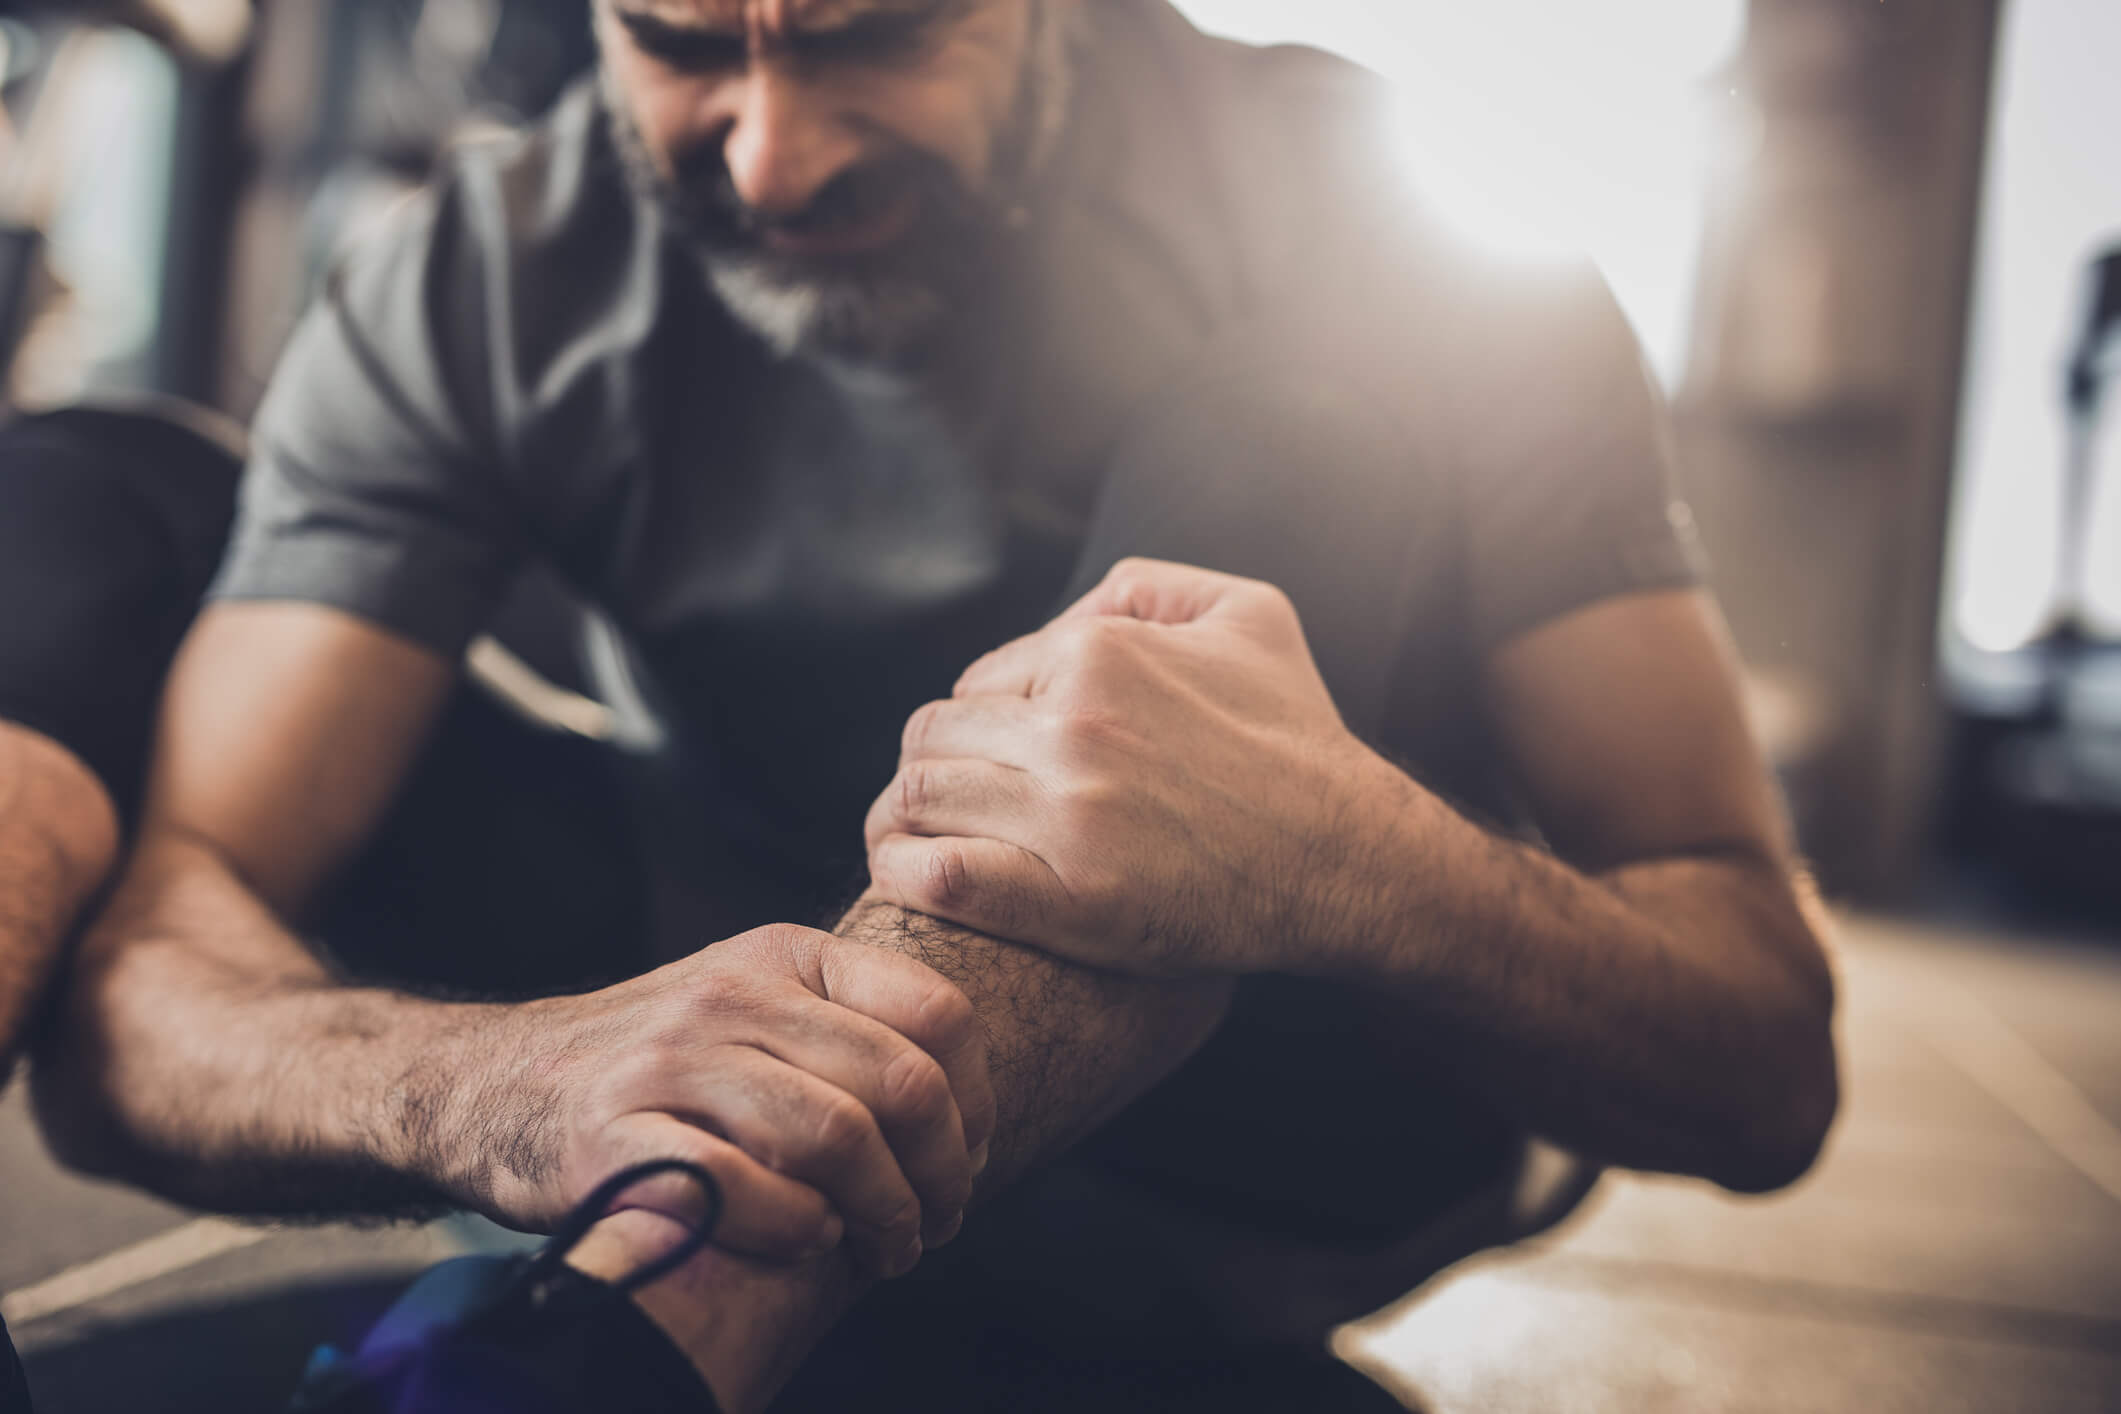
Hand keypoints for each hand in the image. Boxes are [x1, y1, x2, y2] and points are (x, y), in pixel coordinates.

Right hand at [458, 923, 993, 1278]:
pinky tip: (808, 1241)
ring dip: (885, 1213)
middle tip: (938, 1223)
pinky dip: (797, 1228)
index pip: (937, 1012)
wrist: (493, 1086)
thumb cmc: (655, 1066)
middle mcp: (732, 996)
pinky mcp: (616, 1136)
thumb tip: (966, 1110)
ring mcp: (672, 1062)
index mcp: (784, 956)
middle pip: (900, 1083)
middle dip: (943, 1172)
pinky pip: (743, 1186)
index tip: (973, 1157)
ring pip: (837, 1135)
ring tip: (888, 1247)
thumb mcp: (750, 1007)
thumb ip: (845, 1030)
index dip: (977, 1100)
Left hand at [864, 558, 1391, 975]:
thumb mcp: (1248, 615)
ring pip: (921, 799)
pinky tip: (907, 877)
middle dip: (930, 767)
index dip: (978, 722)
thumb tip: (1072, 610)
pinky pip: (941, 877)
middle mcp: (1074, 724)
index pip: (978, 681)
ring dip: (903, 820)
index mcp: (1099, 651)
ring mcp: (1069, 814)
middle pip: (932, 738)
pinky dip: (906, 873)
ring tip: (909, 841)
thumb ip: (1148, 585)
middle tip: (944, 803)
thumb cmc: (1300, 738)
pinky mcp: (1071, 900)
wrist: (1350, 858)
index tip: (993, 761)